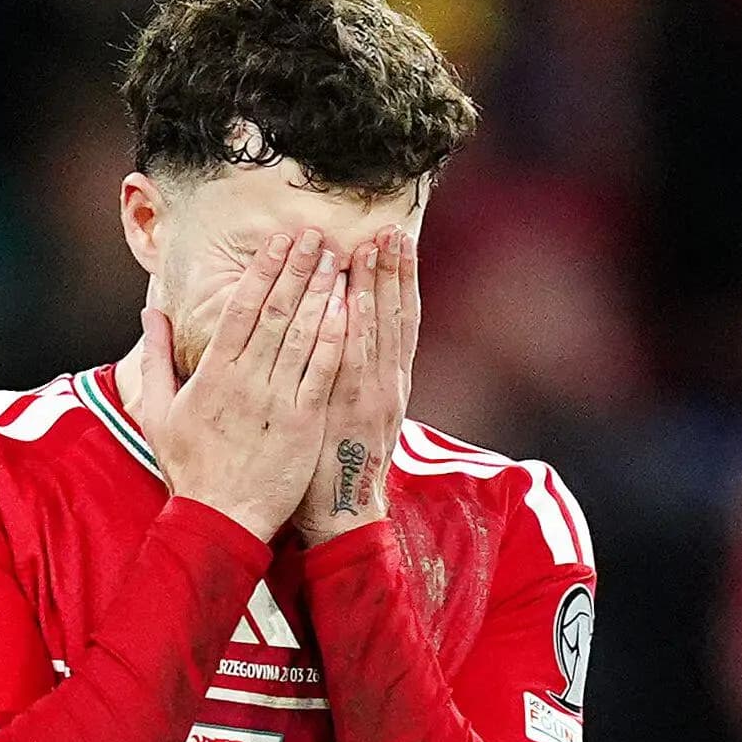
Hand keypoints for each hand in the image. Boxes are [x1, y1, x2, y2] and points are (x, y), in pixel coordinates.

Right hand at [138, 228, 349, 541]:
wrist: (221, 519)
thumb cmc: (190, 466)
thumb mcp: (157, 411)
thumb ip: (156, 358)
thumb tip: (150, 312)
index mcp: (211, 375)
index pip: (239, 310)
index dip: (262, 272)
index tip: (279, 241)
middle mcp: (244, 381)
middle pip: (274, 313)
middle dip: (296, 270)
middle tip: (315, 234)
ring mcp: (276, 401)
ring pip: (302, 336)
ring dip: (321, 294)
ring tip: (337, 259)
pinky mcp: (304, 422)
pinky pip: (322, 372)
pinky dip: (334, 338)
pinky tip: (349, 309)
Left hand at [293, 225, 417, 543]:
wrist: (342, 512)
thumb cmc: (340, 462)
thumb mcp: (359, 414)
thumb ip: (357, 373)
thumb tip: (347, 332)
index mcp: (390, 380)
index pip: (399, 319)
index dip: (401, 279)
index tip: (398, 241)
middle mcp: (387, 382)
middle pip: (393, 315)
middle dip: (393, 270)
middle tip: (391, 228)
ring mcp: (370, 395)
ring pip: (377, 330)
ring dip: (377, 287)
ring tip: (374, 246)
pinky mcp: (347, 411)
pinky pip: (349, 362)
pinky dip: (352, 329)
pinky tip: (348, 299)